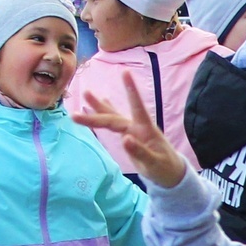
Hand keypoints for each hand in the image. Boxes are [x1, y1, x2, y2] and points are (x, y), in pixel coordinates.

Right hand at [73, 72, 190, 187]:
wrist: (170, 173)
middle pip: (114, 118)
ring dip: (99, 107)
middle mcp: (137, 127)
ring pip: (113, 117)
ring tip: (86, 93)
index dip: (131, 90)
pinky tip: (100, 103)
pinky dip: (105, 115)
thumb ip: (140, 152)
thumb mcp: (154, 164)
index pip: (137, 106)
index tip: (125, 72)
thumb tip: (124, 139)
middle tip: (74, 114)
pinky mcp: (129, 136)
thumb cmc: (165, 168)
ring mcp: (132, 131)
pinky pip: (114, 124)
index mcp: (145, 130)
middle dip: (96, 115)